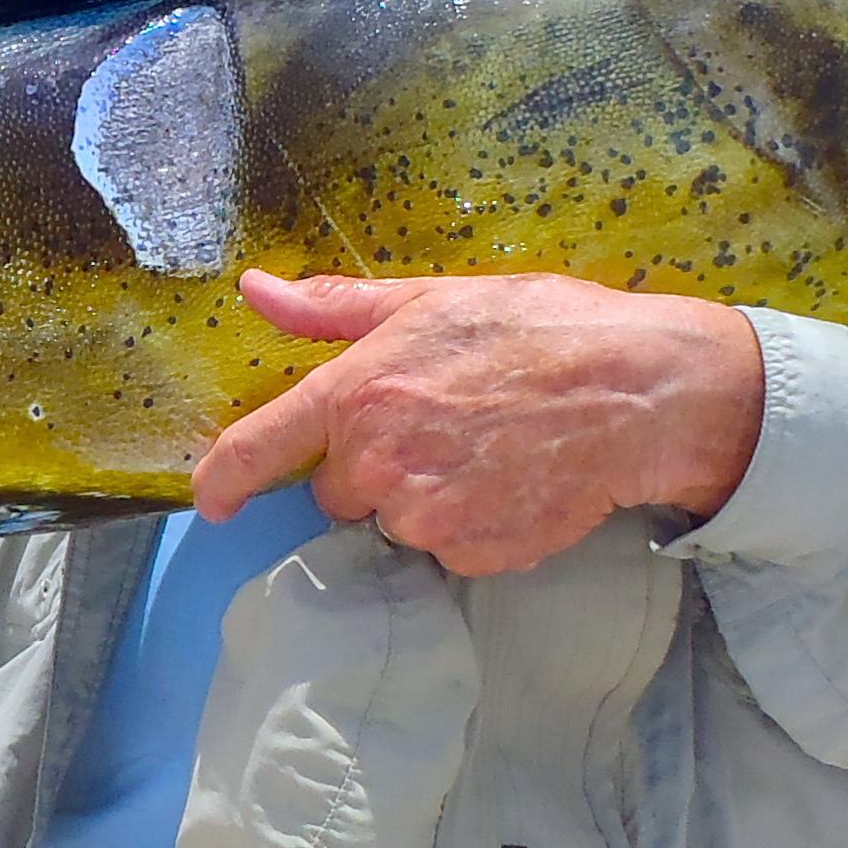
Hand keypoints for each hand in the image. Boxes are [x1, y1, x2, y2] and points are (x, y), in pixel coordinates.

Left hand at [187, 270, 764, 576]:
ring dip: (424, 494)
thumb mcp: (430, 299)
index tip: (210, 498)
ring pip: (395, 520)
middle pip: (339, 489)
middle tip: (440, 420)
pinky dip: (470, 522)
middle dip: (373, 464)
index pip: (259, 448)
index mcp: (357, 394)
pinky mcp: (472, 556)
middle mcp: (377, 464)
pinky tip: (511, 478)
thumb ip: (334, 308)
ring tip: (487, 446)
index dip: (221, 478)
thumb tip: (254, 290)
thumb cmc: (539, 329)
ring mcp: (425, 518)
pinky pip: (447, 549)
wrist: (638, 393)